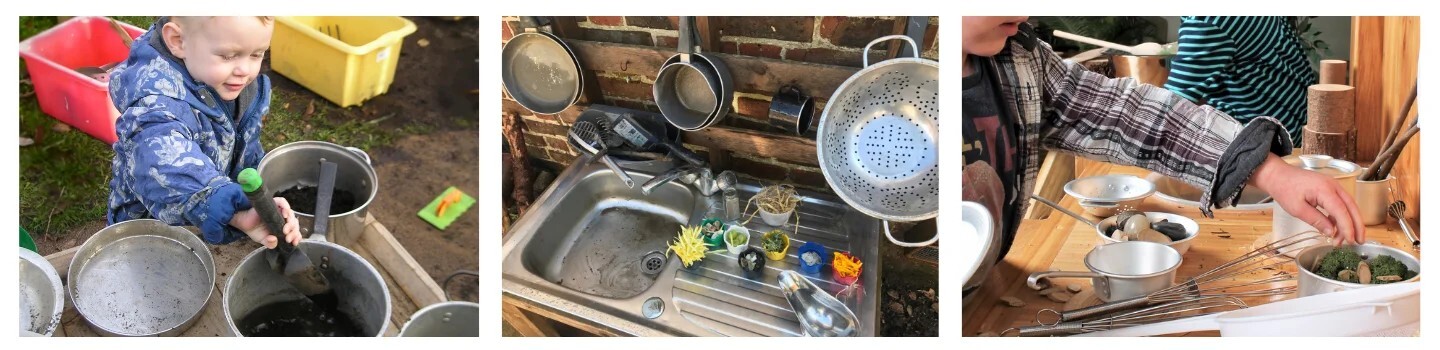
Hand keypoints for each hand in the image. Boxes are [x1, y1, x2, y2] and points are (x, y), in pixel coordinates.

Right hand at [231, 197, 302, 248]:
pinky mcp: (273, 203)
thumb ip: (270, 243)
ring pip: (291, 213)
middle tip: (288, 238)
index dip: (297, 236)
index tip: (294, 242)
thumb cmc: (254, 230)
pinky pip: (282, 202)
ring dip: (291, 223)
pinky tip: (285, 214)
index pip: (295, 230)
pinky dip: (286, 207)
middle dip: (294, 232)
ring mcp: (278, 210)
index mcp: (283, 226)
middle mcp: (282, 218)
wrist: (242, 222)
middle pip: (294, 222)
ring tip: (285, 231)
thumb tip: (274, 241)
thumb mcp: (263, 240)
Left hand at [1249, 154, 1364, 244]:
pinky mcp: (1330, 189)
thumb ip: (1316, 220)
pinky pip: (1341, 204)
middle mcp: (1334, 186)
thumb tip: (1331, 232)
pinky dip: (1341, 217)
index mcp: (1325, 190)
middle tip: (1359, 242)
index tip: (1350, 241)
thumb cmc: (1285, 189)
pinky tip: (1336, 229)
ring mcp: (1333, 186)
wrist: (1278, 175)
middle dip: (1357, 226)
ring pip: (1348, 206)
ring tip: (1345, 240)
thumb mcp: (1297, 209)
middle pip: (1351, 207)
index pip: (1341, 211)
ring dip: (1349, 222)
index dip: (1348, 227)